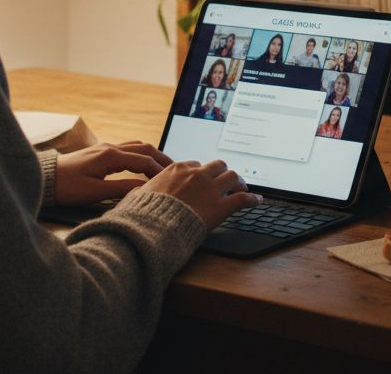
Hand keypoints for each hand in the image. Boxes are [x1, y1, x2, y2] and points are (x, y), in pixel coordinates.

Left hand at [53, 141, 171, 205]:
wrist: (45, 179)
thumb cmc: (67, 188)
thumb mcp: (94, 192)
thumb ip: (121, 189)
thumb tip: (145, 188)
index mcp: (111, 156)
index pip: (144, 160)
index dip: (161, 170)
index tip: (174, 180)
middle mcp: (110, 147)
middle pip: (144, 148)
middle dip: (162, 158)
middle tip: (178, 169)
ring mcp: (105, 148)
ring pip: (137, 146)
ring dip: (152, 154)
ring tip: (165, 167)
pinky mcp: (100, 152)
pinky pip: (128, 149)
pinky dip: (141, 155)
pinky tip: (144, 165)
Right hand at [133, 159, 261, 230]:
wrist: (155, 226)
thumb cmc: (144, 213)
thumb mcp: (136, 196)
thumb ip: (139, 191)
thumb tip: (133, 192)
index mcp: (176, 169)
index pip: (194, 165)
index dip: (200, 173)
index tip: (203, 179)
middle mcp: (196, 174)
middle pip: (217, 166)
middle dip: (222, 172)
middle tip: (226, 181)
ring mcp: (210, 189)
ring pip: (233, 177)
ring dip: (239, 182)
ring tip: (242, 187)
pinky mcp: (221, 206)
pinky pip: (242, 198)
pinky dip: (252, 198)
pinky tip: (257, 200)